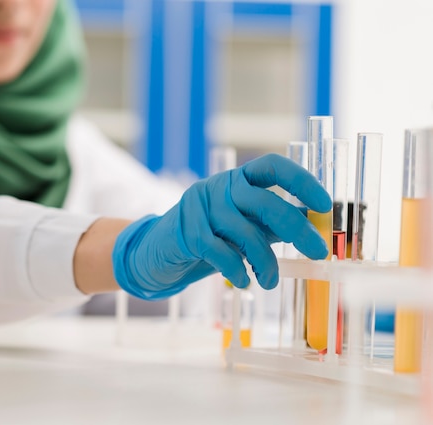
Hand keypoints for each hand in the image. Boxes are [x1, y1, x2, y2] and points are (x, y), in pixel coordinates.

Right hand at [112, 153, 331, 299]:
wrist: (159, 252)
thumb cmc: (210, 238)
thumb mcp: (245, 227)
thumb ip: (274, 224)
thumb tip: (315, 230)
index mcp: (238, 179)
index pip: (272, 167)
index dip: (301, 181)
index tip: (324, 204)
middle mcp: (220, 187)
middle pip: (265, 202)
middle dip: (296, 229)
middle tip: (318, 252)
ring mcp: (201, 207)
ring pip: (244, 232)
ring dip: (265, 261)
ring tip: (270, 282)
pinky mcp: (186, 231)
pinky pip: (220, 251)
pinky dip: (237, 268)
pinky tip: (244, 281)